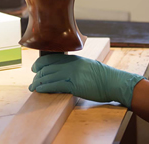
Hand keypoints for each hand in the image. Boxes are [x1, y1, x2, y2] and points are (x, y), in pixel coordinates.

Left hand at [29, 53, 144, 107]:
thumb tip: (66, 70)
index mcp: (75, 59)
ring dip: (38, 82)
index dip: (40, 63)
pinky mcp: (75, 85)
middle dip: (37, 75)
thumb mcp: (88, 66)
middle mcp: (72, 64)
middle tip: (32, 82)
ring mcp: (73, 74)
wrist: (115, 82)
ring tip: (33, 88)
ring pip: (49, 76)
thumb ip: (76, 66)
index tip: (34, 69)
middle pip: (48, 67)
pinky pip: (55, 85)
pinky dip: (45, 87)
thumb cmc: (104, 77)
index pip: (52, 58)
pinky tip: (40, 90)